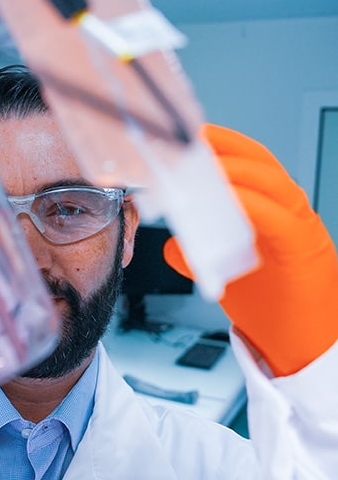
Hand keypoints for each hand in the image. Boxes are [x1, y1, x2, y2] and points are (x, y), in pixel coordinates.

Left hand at [164, 124, 337, 375]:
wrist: (302, 344)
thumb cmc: (272, 306)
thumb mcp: (226, 273)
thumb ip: (198, 255)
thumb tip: (173, 243)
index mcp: (271, 210)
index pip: (247, 165)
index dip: (219, 146)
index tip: (186, 136)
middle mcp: (289, 211)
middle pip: (260, 164)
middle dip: (224, 148)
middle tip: (190, 140)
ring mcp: (301, 227)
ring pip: (272, 183)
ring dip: (235, 170)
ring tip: (202, 164)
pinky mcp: (306, 250)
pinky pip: (280, 218)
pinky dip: (252, 205)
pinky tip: (228, 199)